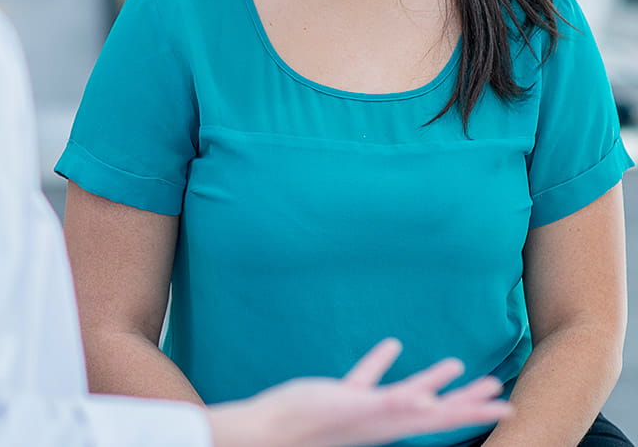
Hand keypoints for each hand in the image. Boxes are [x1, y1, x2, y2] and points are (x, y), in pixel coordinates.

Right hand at [208, 338, 511, 446]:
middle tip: (496, 388)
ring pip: (407, 394)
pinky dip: (383, 363)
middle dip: (466, 399)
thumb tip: (427, 404)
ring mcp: (364, 411)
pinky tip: (392, 345)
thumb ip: (390, 405)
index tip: (507, 406)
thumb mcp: (353, 408)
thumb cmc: (308, 421)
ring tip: (455, 364)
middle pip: (436, 410)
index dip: (476, 410)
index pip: (445, 417)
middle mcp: (385, 421)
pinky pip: (370, 379)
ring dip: (432, 380)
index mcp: (392, 424)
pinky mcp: (341, 399)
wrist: (267, 430)